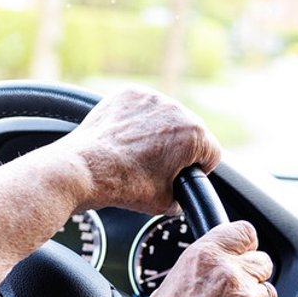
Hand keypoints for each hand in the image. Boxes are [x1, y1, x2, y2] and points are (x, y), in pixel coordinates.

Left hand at [54, 86, 221, 214]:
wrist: (85, 169)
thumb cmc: (124, 185)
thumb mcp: (166, 203)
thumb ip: (185, 196)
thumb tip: (181, 194)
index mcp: (194, 135)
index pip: (212, 153)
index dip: (199, 169)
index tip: (184, 175)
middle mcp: (177, 109)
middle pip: (189, 132)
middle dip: (178, 149)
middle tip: (157, 167)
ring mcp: (151, 98)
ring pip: (165, 117)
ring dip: (159, 132)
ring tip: (137, 154)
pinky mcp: (128, 94)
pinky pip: (141, 108)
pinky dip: (136, 121)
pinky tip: (125, 139)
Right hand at [123, 220, 274, 296]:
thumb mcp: (163, 290)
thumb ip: (190, 275)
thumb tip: (197, 277)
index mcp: (203, 256)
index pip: (244, 231)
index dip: (242, 243)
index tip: (240, 251)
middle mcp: (230, 273)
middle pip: (262, 260)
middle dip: (251, 274)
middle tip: (232, 290)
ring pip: (268, 290)